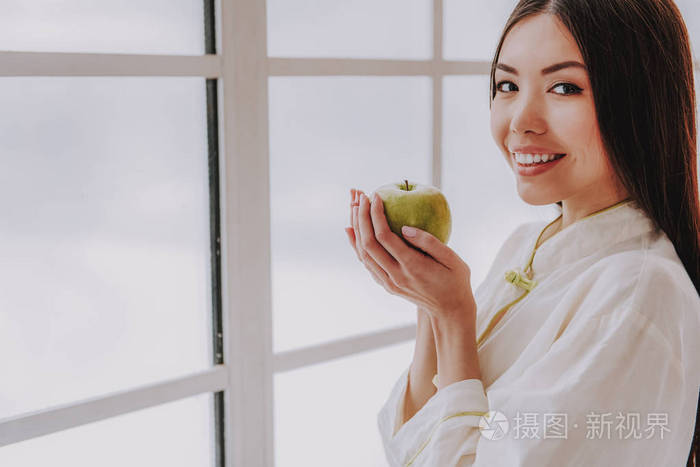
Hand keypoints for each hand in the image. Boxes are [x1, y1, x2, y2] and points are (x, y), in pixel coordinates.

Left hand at [344, 188, 475, 321]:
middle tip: (360, 197)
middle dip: (361, 218)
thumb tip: (405, 227)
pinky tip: (352, 230)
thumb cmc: (455, 281)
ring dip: (356, 230)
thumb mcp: (452, 259)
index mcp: (413, 266)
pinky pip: (366, 263)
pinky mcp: (386, 285)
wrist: (450, 311)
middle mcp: (396, 276)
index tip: (376, 196)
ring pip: (363, 254)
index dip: (376, 214)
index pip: (385, 237)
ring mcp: (389, 282)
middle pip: (368, 244)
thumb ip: (429, 242)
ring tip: (353, 208)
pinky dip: (356, 245)